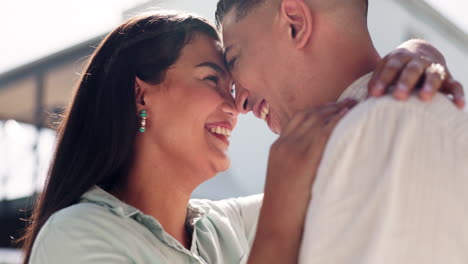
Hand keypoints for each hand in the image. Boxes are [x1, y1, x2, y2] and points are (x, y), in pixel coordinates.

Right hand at [248, 99, 356, 263]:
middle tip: (348, 101)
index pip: (296, 120)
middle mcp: (283, 145)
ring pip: (315, 120)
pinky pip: (322, 132)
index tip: (331, 107)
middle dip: (328, 106)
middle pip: (306, 115)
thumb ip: (295, 163)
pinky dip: (336, 121)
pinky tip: (349, 116)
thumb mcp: (285, 179)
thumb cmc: (285, 207)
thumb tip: (313, 158)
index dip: (315, 110)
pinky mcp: (304, 159)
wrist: (278, 223)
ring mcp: (292, 150)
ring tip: (353, 105)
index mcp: (277, 148)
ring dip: (335, 110)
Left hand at [368, 48, 464, 108]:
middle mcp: (418, 61)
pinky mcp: (447, 78)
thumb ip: (376, 81)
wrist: (419, 51)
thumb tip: (367, 99)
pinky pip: (455, 85)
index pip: (391, 67)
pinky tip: (458, 105)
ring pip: (434, 75)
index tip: (374, 94)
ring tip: (424, 98)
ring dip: (430, 86)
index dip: (383, 80)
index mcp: (400, 58)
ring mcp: (434, 68)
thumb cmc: (396, 66)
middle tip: (399, 96)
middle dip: (406, 82)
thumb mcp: (384, 68)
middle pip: (412, 70)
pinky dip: (457, 94)